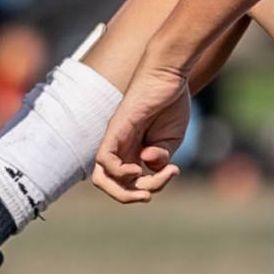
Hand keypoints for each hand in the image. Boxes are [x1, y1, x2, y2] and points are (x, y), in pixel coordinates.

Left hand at [93, 57, 191, 204]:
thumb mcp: (171, 140)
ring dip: (123, 190)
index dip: (148, 188)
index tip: (173, 173)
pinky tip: (138, 168)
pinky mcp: (116, 129)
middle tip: (148, 195)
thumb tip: (146, 165)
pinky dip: (118, 172)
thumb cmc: (171, 104)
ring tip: (145, 184)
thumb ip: (161, 159)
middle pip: (108, 184)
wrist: (170, 75)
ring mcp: (115, 139)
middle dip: (128, 197)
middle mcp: (120, 148)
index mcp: (133, 152)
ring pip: (101, 177)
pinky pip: (104, 159)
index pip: (128, 182)